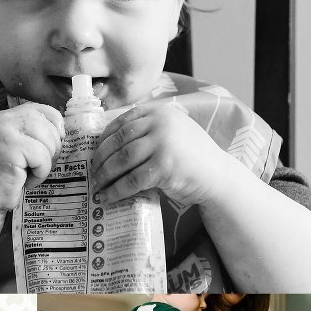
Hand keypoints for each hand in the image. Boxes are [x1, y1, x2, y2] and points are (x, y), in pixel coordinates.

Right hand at [0, 104, 64, 210]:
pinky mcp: (9, 152)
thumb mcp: (11, 146)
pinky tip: (26, 181)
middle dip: (52, 146)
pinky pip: (41, 157)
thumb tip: (60, 129)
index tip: (54, 143)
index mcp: (0, 118)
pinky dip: (40, 173)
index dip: (54, 125)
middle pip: (46, 123)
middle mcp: (0, 121)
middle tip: (39, 165)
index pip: (39, 108)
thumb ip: (27, 133)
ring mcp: (3, 135)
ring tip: (30, 174)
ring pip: (47, 140)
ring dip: (46, 162)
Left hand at [91, 100, 229, 204]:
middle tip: (91, 172)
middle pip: (119, 140)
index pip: (122, 122)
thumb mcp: (172, 132)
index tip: (94, 151)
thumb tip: (108, 145)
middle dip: (101, 158)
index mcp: (159, 112)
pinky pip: (132, 180)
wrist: (218, 176)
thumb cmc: (191, 156)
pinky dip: (117, 190)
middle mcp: (160, 124)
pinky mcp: (164, 167)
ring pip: (122, 160)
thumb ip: (148, 131)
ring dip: (105, 175)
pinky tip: (108, 197)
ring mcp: (163, 144)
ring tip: (97, 186)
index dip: (104, 138)